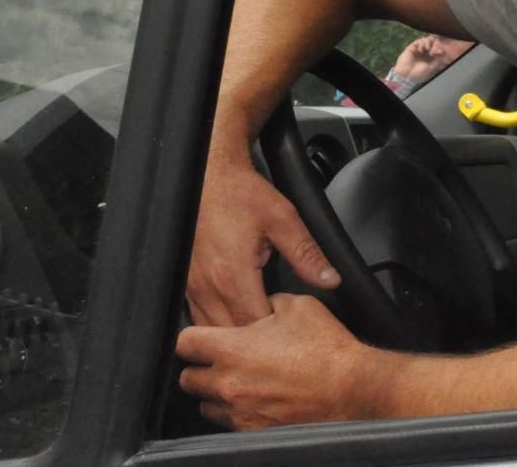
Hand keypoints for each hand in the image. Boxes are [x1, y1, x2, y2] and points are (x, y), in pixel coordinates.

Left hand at [177, 293, 399, 428]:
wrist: (349, 387)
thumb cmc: (326, 349)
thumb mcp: (299, 306)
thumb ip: (269, 302)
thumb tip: (262, 305)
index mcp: (232, 349)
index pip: (185, 343)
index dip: (195, 337)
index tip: (205, 337)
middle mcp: (227, 383)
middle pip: (187, 378)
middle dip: (203, 367)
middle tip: (224, 360)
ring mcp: (238, 411)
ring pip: (205, 404)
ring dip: (217, 393)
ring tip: (242, 381)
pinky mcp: (251, 429)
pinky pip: (228, 422)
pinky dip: (236, 411)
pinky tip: (258, 398)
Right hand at [186, 153, 337, 325]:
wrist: (208, 176)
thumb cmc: (241, 195)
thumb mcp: (283, 220)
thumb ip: (307, 254)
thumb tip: (330, 279)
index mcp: (233, 275)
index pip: (254, 324)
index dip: (274, 332)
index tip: (290, 325)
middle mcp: (207, 287)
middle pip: (230, 334)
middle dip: (254, 340)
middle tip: (277, 332)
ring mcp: (192, 287)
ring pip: (211, 330)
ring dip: (233, 334)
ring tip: (258, 329)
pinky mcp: (186, 283)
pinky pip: (199, 316)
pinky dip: (216, 323)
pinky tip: (235, 317)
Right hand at [391, 34, 472, 86]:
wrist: (407, 76)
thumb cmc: (420, 74)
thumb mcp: (432, 68)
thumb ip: (438, 60)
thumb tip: (444, 52)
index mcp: (432, 57)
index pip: (438, 48)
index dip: (441, 47)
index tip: (442, 50)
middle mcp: (426, 52)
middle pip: (434, 42)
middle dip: (436, 43)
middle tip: (435, 47)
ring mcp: (420, 49)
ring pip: (427, 40)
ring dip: (429, 43)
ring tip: (428, 49)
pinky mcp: (413, 47)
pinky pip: (420, 41)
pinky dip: (422, 43)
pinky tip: (422, 49)